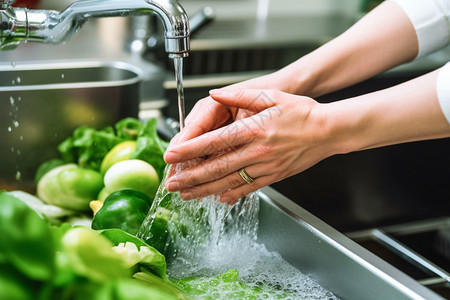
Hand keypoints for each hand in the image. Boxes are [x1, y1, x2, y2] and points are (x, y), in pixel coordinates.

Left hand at [164, 88, 335, 204]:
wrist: (328, 131)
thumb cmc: (302, 112)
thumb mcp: (271, 96)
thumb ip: (240, 95)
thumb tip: (215, 93)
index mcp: (253, 129)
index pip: (214, 142)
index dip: (190, 150)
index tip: (172, 155)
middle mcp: (256, 151)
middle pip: (216, 167)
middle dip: (190, 177)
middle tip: (171, 184)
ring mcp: (265, 166)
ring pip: (229, 181)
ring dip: (204, 190)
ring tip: (186, 195)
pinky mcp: (274, 176)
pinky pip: (249, 188)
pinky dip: (232, 195)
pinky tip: (218, 198)